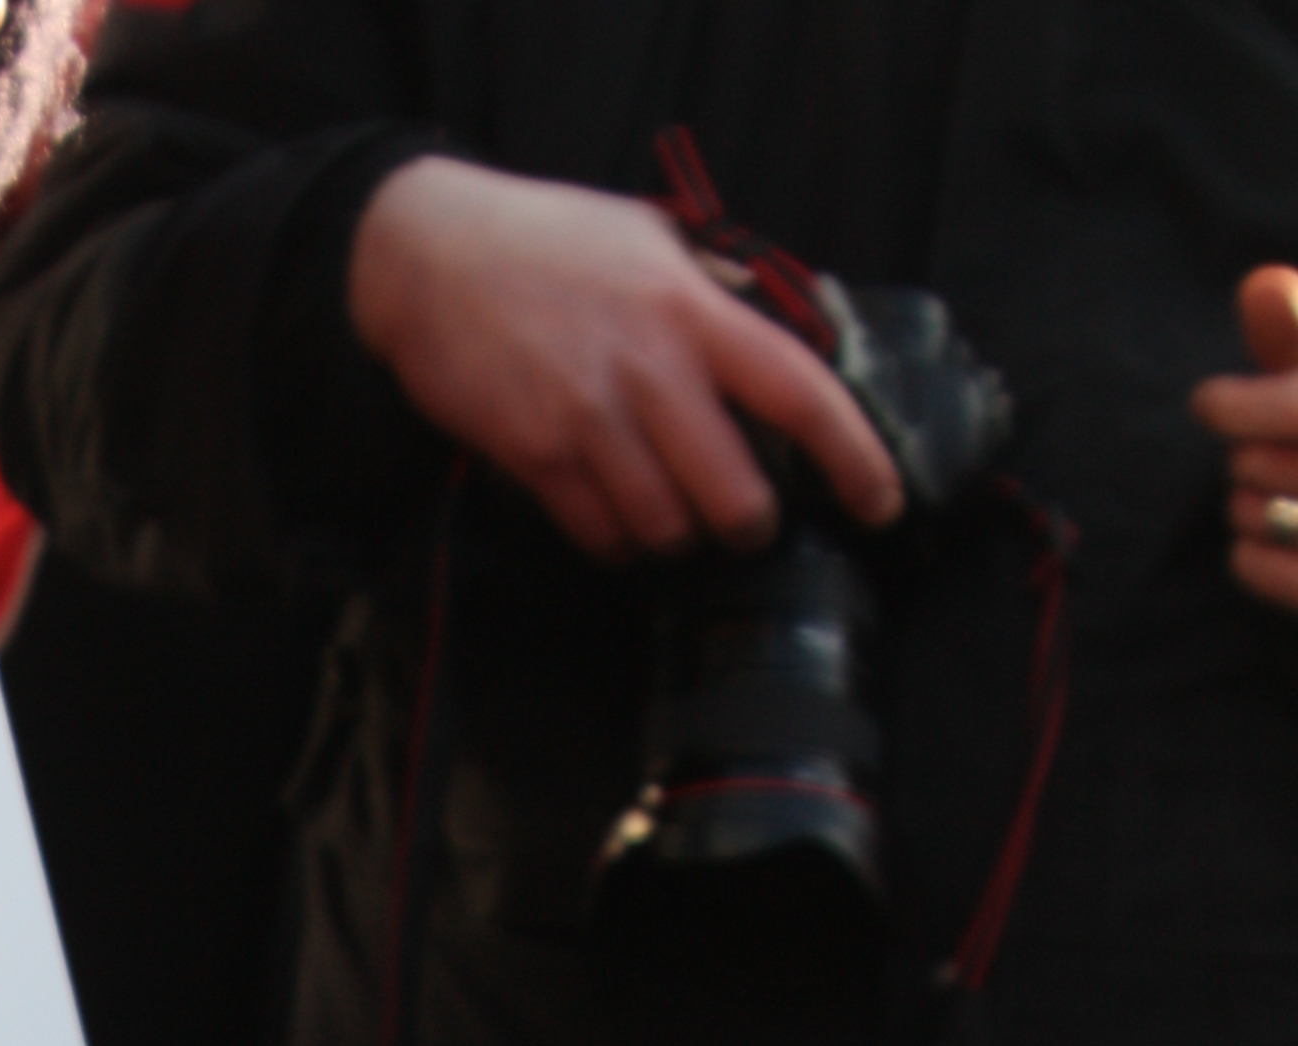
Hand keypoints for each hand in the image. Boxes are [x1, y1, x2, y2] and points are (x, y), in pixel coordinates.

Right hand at [349, 156, 902, 560]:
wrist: (432, 257)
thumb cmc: (545, 242)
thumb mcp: (644, 237)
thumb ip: (710, 288)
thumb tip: (770, 321)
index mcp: (691, 310)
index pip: (797, 390)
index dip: (852, 455)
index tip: (880, 499)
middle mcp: (649, 370)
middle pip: (733, 494)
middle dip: (748, 524)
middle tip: (746, 521)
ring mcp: (590, 421)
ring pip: (665, 527)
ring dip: (677, 535)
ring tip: (671, 513)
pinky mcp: (537, 457)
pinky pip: (600, 535)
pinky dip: (618, 541)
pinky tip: (616, 517)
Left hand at [1189, 267, 1297, 612]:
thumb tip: (1257, 285)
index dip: (1248, 405)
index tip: (1206, 402)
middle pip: (1281, 464)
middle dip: (1249, 457)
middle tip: (1251, 457)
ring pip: (1273, 518)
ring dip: (1245, 506)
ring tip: (1256, 497)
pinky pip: (1288, 581)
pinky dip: (1252, 560)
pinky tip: (1248, 546)